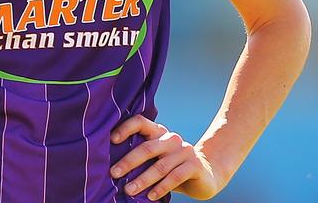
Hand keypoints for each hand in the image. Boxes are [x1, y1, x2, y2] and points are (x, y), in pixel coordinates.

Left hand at [109, 115, 223, 200]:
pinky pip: (175, 177)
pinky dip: (161, 188)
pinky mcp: (194, 165)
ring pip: (161, 166)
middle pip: (148, 147)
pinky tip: (150, 196)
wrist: (206, 174)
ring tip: (129, 190)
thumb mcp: (157, 159)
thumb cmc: (172, 167)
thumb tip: (112, 169)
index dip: (126, 128)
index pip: (141, 122)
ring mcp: (185, 151)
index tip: (112, 140)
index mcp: (159, 133)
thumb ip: (141, 159)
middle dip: (129, 161)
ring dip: (143, 179)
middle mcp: (172, 139)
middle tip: (114, 173)